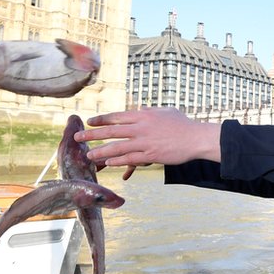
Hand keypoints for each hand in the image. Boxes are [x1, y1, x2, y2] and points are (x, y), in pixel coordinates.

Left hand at [75, 108, 221, 175]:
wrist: (196, 138)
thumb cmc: (183, 124)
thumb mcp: (165, 111)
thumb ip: (150, 111)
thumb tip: (140, 110)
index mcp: (143, 115)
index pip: (117, 116)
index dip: (101, 119)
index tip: (89, 121)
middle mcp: (141, 127)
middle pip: (111, 131)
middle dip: (92, 135)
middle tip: (78, 138)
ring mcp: (145, 142)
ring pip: (117, 147)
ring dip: (100, 151)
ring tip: (89, 155)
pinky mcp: (150, 155)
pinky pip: (129, 158)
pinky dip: (117, 160)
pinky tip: (108, 162)